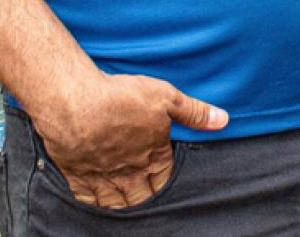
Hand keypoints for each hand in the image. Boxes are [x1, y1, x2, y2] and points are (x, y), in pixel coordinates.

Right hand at [30, 70, 227, 208]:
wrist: (76, 103)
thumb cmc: (121, 97)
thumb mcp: (166, 97)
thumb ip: (194, 112)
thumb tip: (223, 120)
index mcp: (152, 157)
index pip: (164, 179)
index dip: (164, 179)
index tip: (162, 176)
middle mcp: (128, 173)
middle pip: (141, 197)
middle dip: (145, 196)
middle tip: (145, 193)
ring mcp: (102, 178)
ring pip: (115, 203)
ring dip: (121, 203)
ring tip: (123, 199)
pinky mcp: (76, 175)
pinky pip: (87, 199)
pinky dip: (92, 202)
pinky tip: (94, 199)